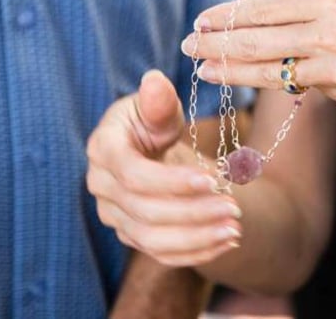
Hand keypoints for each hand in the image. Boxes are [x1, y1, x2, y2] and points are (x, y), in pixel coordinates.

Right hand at [86, 70, 242, 265]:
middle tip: (233, 207)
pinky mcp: (131, 234)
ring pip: (151, 240)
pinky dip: (195, 253)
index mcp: (103, 149)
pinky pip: (160, 254)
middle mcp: (101, 186)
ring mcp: (114, 214)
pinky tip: (226, 242)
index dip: (171, 181)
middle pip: (144, 211)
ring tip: (234, 229)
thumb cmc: (152, 120)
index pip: (133, 175)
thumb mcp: (157, 107)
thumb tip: (154, 81)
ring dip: (196, 238)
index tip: (211, 179)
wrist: (145, 147)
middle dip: (193, 212)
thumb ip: (158, 100)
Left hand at [181, 0, 335, 107]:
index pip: (263, 8)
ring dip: (232, 73)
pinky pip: (308, 85)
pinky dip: (283, 79)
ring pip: (271, 72)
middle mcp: (331, 32)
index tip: (201, 21)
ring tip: (204, 72)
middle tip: (186, 48)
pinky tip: (261, 78)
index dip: (226, 17)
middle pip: (257, 41)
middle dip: (216, 46)